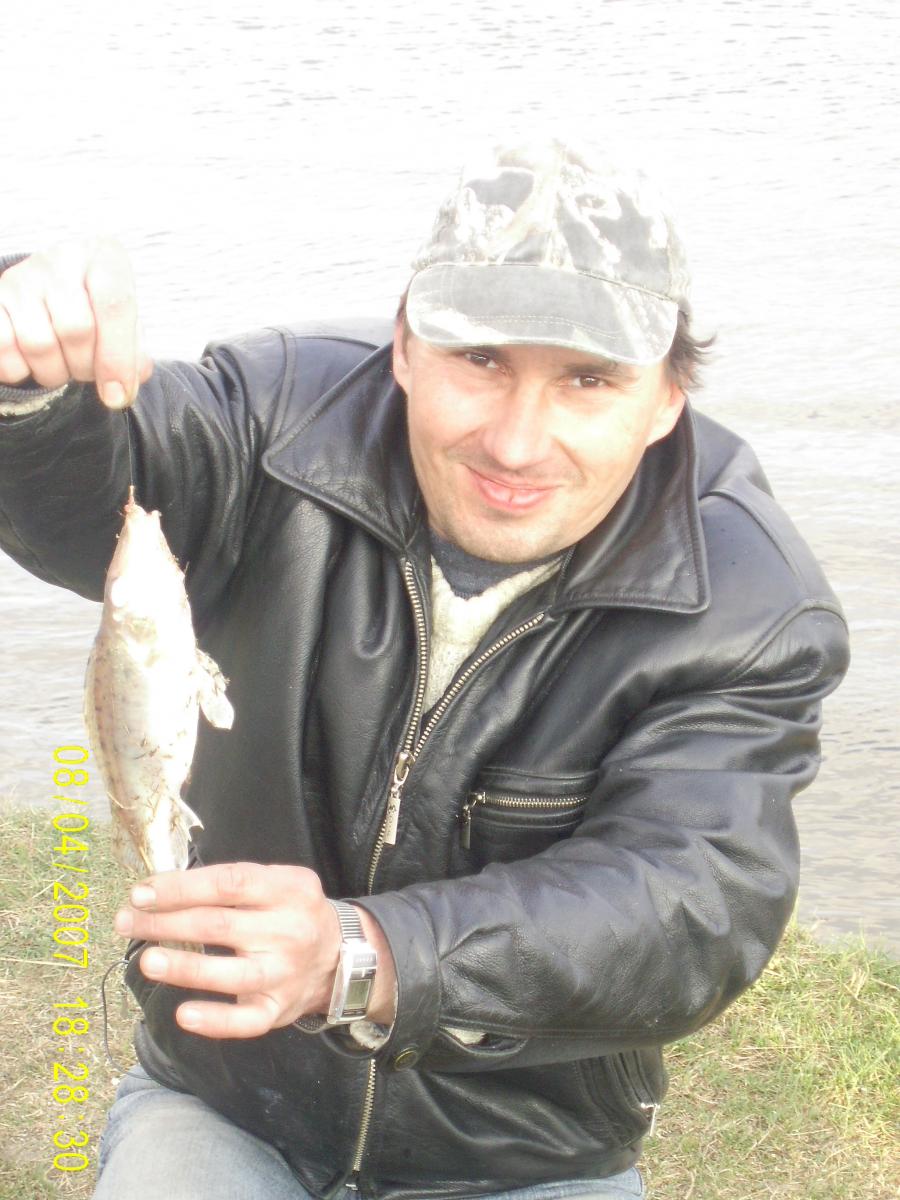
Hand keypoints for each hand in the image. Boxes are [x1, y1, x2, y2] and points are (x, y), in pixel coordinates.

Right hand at [0, 237, 152, 407]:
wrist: (54, 293)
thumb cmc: (99, 315)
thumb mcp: (127, 329)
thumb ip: (133, 360)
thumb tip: (120, 390)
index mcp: (105, 259)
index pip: (115, 306)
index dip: (118, 358)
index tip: (117, 396)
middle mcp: (62, 259)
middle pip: (76, 330)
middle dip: (86, 369)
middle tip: (87, 371)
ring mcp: (23, 276)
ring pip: (39, 344)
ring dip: (54, 374)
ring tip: (62, 365)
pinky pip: (4, 349)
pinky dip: (19, 371)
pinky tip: (31, 362)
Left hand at [114, 862, 396, 1038]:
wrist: (339, 955)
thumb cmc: (289, 911)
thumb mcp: (276, 881)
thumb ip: (230, 883)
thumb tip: (160, 890)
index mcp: (289, 888)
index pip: (228, 884)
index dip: (182, 887)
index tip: (142, 892)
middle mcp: (290, 930)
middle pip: (220, 925)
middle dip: (166, 922)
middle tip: (126, 921)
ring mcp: (286, 973)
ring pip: (232, 974)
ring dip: (186, 967)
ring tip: (147, 959)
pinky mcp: (279, 1010)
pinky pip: (246, 1022)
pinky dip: (216, 1021)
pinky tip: (183, 1014)